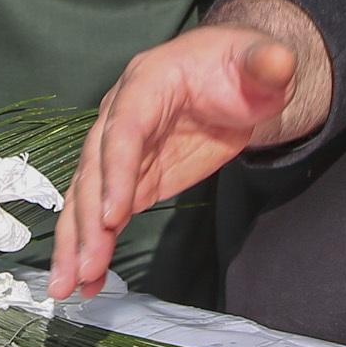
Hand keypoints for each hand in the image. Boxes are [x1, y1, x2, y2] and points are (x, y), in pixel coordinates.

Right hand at [48, 1, 331, 299]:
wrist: (238, 79)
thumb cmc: (243, 66)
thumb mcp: (262, 60)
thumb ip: (266, 63)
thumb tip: (277, 61)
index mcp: (146, 82)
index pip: (124, 129)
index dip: (116, 171)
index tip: (112, 215)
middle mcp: (121, 115)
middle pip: (95, 168)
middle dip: (87, 219)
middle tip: (85, 265)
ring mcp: (123, 150)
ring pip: (89, 196)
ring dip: (77, 241)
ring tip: (68, 286)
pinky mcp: (134, 178)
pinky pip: (105, 212)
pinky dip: (94, 245)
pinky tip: (88, 280)